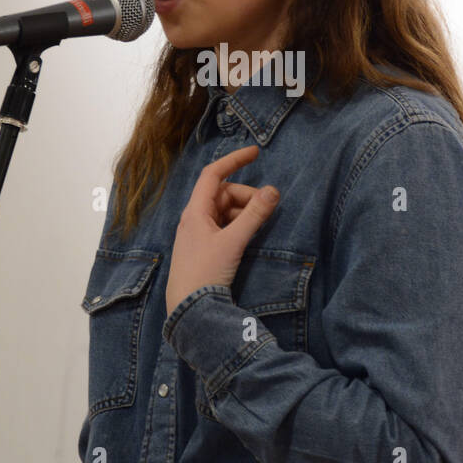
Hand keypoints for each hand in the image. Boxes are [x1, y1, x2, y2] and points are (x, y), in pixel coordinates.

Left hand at [165, 145, 280, 316]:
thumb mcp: (233, 242)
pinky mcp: (203, 248)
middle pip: (223, 194)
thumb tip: (274, 190)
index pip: (213, 174)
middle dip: (246, 196)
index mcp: (195, 211)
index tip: (255, 152)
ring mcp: (198, 234)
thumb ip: (254, 216)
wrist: (188, 309)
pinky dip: (238, 225)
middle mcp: (194, 218)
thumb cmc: (205, 273)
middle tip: (265, 210)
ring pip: (225, 211)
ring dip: (243, 212)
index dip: (234, 160)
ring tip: (258, 227)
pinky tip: (247, 237)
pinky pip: (223, 226)